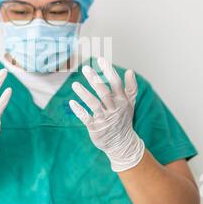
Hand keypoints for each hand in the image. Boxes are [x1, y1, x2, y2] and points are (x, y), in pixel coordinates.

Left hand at [69, 57, 144, 171]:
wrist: (122, 144)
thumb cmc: (124, 119)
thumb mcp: (130, 103)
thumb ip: (131, 87)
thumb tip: (130, 70)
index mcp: (122, 101)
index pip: (116, 83)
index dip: (109, 71)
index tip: (100, 59)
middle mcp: (114, 109)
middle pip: (104, 92)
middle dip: (95, 80)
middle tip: (85, 68)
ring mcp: (105, 119)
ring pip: (94, 104)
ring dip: (84, 94)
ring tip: (74, 84)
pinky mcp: (95, 128)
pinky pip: (86, 118)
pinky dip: (79, 111)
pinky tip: (71, 103)